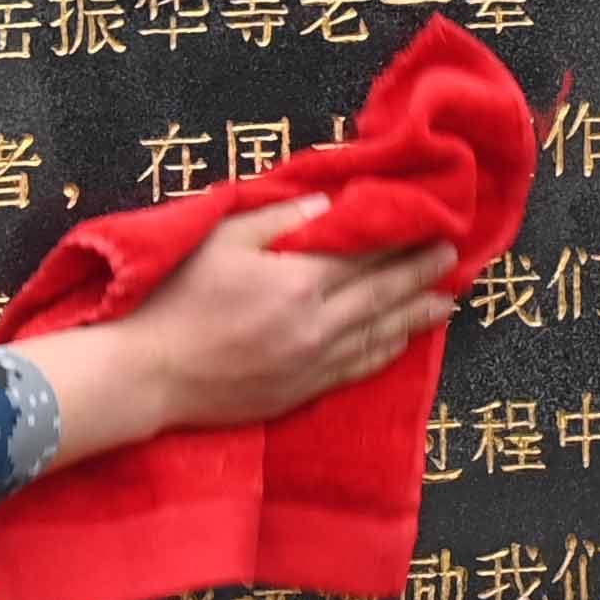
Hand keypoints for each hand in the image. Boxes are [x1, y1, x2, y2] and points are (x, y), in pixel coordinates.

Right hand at [23, 199, 468, 465]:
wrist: (145, 374)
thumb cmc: (172, 297)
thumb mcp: (219, 240)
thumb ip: (278, 221)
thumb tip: (329, 206)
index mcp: (298, 282)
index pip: (365, 256)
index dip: (402, 239)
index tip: (432, 224)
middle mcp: (315, 326)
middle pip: (382, 296)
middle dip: (421, 274)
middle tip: (454, 258)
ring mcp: (310, 365)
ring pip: (378, 337)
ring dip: (416, 316)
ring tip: (447, 300)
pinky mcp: (299, 393)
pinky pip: (356, 370)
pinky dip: (386, 352)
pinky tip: (402, 343)